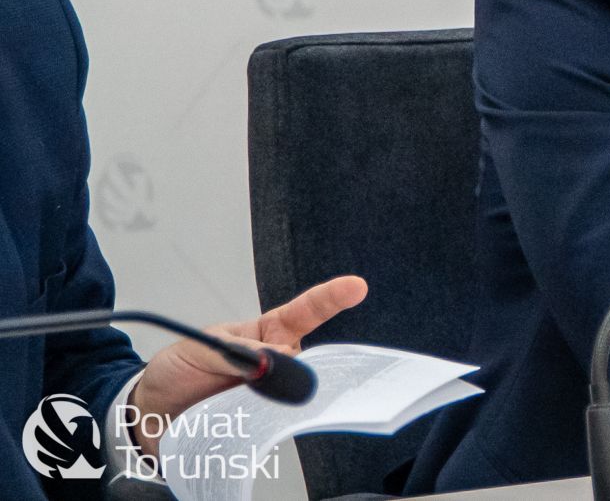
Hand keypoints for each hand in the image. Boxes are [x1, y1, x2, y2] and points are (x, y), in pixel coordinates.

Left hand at [127, 275, 366, 453]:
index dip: (331, 298)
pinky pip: (276, 420)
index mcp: (266, 333)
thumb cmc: (179, 370)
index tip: (356, 287)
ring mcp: (270, 394)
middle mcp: (276, 362)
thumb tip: (272, 357)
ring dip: (271, 393)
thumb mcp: (199, 348)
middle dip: (290, 362)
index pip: (305, 312)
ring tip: (233, 396)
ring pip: (292, 390)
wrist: (153, 414)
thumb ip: (234, 351)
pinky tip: (246, 417)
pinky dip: (265, 419)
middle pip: (305, 357)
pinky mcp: (260, 422)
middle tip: (258, 369)